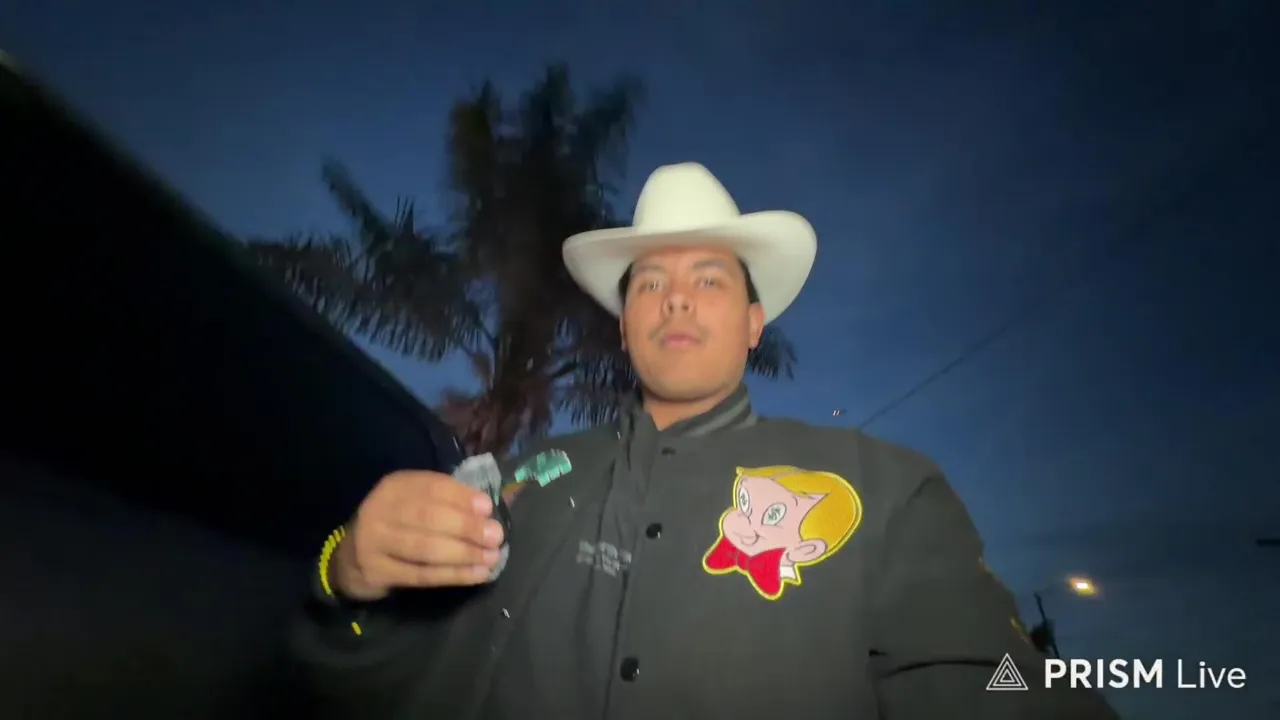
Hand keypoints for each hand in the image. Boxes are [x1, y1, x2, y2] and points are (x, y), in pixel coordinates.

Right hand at [331, 469, 505, 600]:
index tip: (487, 508)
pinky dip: (453, 575)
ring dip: (464, 554)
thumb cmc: (395, 526)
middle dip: (466, 527)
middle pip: (428, 517)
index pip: (431, 487)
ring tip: (492, 558)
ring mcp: (375, 542)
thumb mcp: (413, 503)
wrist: (349, 558)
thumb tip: (484, 509)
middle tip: (495, 536)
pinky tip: (476, 575)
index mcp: (394, 487)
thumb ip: (445, 502)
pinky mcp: (377, 572)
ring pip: (426, 549)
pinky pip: (421, 575)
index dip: (461, 497)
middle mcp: (380, 510)